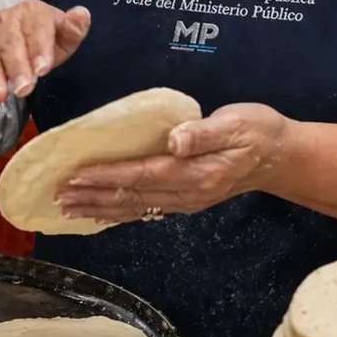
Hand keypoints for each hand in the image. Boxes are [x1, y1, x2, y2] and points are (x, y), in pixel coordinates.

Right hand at [0, 1, 90, 111]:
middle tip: (23, 89)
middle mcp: (7, 21)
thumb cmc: (38, 37)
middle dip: (16, 68)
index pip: (37, 28)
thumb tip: (82, 15)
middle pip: (10, 45)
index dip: (40, 49)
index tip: (43, 69)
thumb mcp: (59, 31)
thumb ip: (73, 28)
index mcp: (32, 13)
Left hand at [58, 103, 291, 223]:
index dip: (108, 175)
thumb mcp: (236, 123)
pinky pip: (145, 210)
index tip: (77, 174)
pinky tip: (99, 213)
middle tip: (58, 196)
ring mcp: (186, 201)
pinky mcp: (185, 200)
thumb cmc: (257, 132)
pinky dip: (118, 212)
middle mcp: (187, 194)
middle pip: (131, 197)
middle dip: (92, 197)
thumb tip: (175, 139)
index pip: (142, 175)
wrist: (279, 156)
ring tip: (67, 208)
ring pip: (134, 207)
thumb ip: (204, 132)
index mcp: (196, 173)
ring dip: (99, 208)